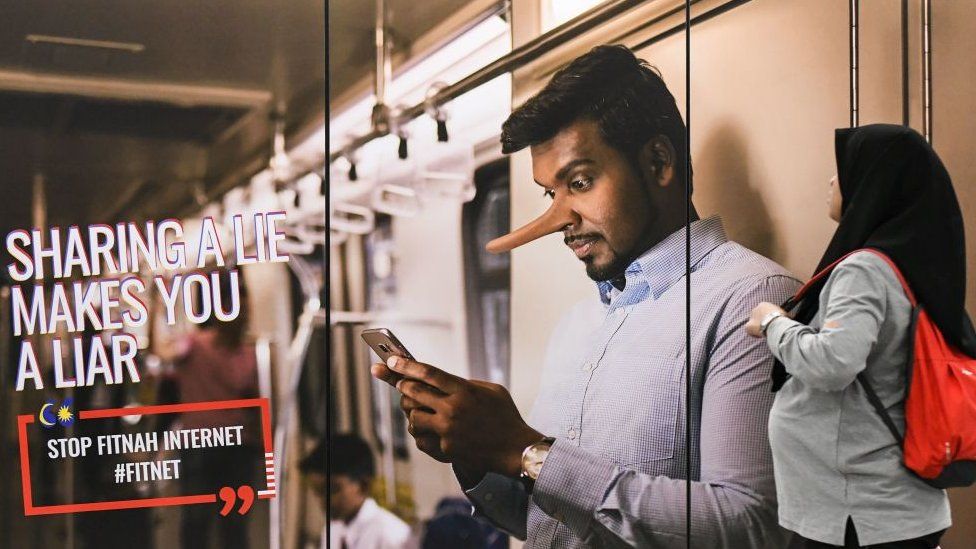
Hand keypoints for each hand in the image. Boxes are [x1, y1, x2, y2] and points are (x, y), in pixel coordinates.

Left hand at [371, 356, 542, 476]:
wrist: (515, 449)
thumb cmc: (505, 416)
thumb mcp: (492, 390)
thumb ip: (466, 384)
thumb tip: (442, 381)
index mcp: (464, 391)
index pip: (428, 374)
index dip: (406, 366)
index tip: (391, 361)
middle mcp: (453, 410)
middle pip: (414, 393)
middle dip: (402, 385)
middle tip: (399, 382)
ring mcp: (448, 430)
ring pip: (413, 416)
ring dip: (412, 410)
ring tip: (418, 407)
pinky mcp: (446, 448)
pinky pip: (422, 437)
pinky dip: (422, 431)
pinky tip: (428, 428)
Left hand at [746, 302, 785, 337]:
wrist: (774, 322)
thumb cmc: (781, 318)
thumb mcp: (783, 313)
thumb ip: (782, 314)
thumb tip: (789, 317)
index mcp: (763, 304)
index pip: (764, 310)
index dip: (768, 317)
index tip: (772, 322)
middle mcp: (755, 309)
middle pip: (757, 316)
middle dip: (762, 321)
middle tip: (768, 327)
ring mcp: (751, 317)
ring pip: (753, 323)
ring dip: (758, 327)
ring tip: (765, 332)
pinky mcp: (748, 326)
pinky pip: (749, 330)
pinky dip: (753, 333)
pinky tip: (759, 336)